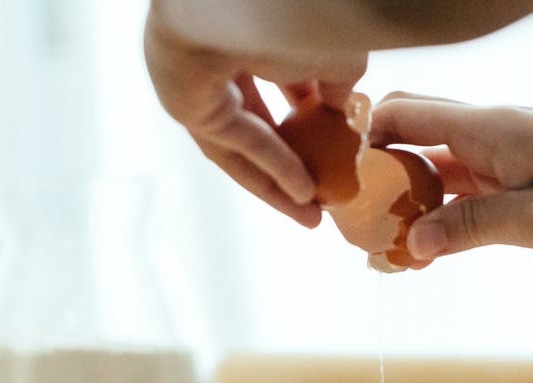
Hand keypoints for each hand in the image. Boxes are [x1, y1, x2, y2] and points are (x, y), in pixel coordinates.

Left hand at [144, 6, 365, 227]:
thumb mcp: (335, 54)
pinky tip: (302, 192)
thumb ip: (341, 85)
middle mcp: (216, 55)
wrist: (240, 5)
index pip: (280, 79)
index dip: (309, 115)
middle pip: (256, 122)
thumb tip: (345, 111)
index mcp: (247, 31)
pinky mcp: (187, 106)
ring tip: (311, 211)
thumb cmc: (288, 13)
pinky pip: (236, 142)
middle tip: (320, 195)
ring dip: (277, 180)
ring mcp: (196, 82)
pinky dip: (271, 166)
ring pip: (241, 143)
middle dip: (291, 162)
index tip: (335, 146)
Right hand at [368, 93, 532, 263]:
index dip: (361, 144)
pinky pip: (473, 199)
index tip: (339, 190)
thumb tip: (412, 241)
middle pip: (413, 140)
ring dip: (412, 208)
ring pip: (442, 175)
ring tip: (384, 253)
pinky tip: (430, 252)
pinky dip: (447, 222)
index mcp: (490, 128)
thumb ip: (472, 228)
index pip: (401, 116)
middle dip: (378, 179)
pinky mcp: (531, 188)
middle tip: (356, 227)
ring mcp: (512, 161)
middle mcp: (494, 137)